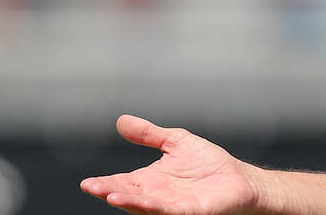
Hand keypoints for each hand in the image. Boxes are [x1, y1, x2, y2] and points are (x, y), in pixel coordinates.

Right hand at [80, 115, 263, 213]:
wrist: (238, 179)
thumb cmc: (209, 164)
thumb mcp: (175, 141)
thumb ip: (148, 134)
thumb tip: (121, 121)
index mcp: (150, 181)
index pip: (123, 183)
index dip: (105, 183)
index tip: (87, 183)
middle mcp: (157, 196)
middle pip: (129, 195)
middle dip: (110, 191)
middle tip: (93, 187)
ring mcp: (172, 206)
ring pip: (145, 205)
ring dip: (129, 201)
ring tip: (112, 194)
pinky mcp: (190, 211)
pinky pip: (170, 210)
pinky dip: (156, 206)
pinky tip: (145, 200)